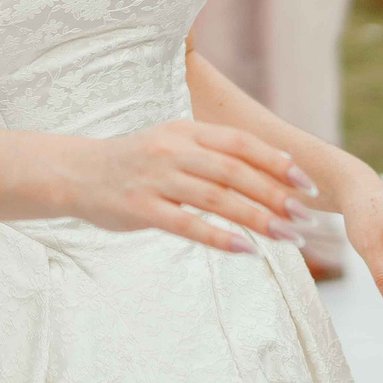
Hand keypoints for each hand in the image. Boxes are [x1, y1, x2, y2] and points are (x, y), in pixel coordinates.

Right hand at [65, 120, 309, 253]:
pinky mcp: (142, 208)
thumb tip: (266, 169)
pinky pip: (188, 225)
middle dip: (276, 196)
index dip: (277, 163)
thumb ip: (210, 152)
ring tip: (289, 239)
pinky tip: (247, 251)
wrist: (76, 173)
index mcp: (185, 131)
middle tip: (307, 219)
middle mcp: (173, 150)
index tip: (306, 185)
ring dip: (258, 220)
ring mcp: (156, 179)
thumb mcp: (171, 143)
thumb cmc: (135, 162)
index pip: (241, 143)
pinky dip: (220, 238)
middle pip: (235, 172)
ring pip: (218, 199)